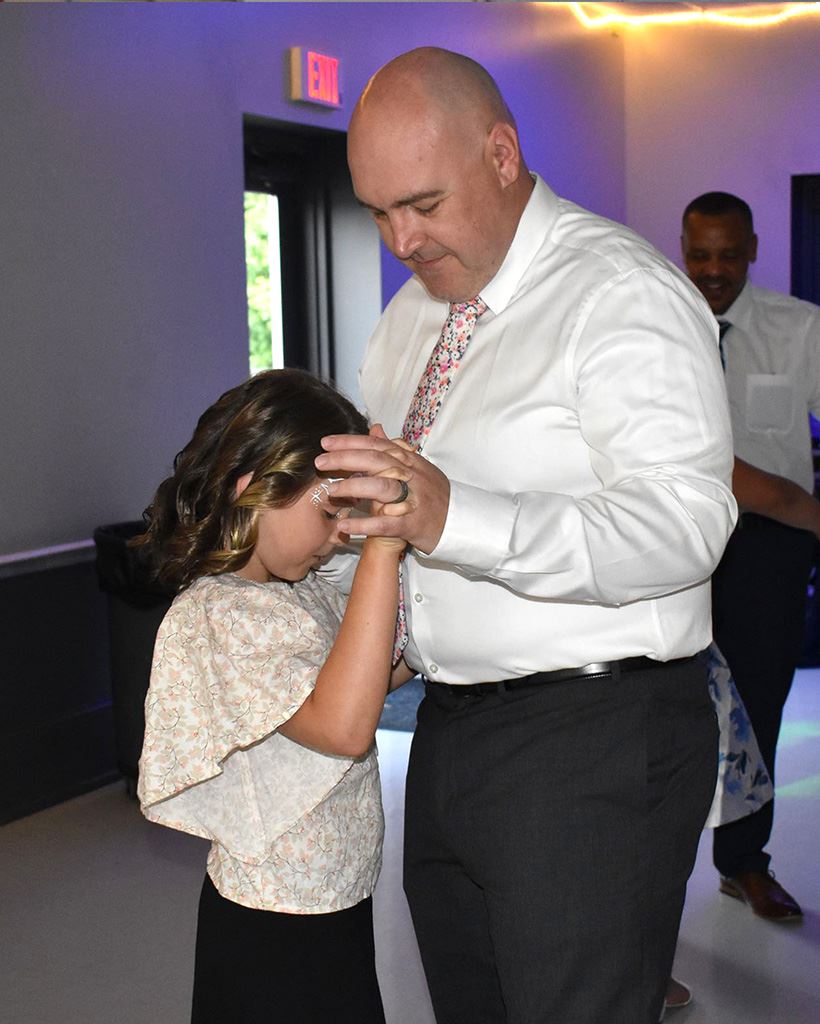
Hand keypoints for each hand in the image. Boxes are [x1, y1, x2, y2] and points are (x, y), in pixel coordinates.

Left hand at [315, 426, 449, 553]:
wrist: (459, 523)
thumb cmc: (432, 495)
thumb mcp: (417, 466)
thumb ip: (393, 448)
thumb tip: (375, 428)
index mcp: (410, 461)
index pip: (377, 446)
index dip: (350, 442)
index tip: (326, 442)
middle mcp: (412, 476)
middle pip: (376, 462)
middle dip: (345, 459)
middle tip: (320, 461)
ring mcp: (413, 500)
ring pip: (381, 488)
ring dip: (354, 487)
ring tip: (330, 491)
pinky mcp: (412, 524)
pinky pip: (385, 523)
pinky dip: (364, 524)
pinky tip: (344, 525)